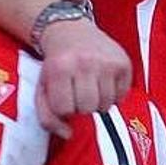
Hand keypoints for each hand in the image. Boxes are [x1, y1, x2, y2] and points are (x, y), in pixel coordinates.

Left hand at [35, 18, 130, 137]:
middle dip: (82, 106)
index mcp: (59, 68)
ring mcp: (106, 62)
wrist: (70, 30)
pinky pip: (122, 96)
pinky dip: (113, 94)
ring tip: (90, 86)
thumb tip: (67, 134)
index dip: (64, 108)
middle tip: (77, 92)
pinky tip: (103, 81)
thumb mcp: (42, 86)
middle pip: (88, 108)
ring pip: (106, 105)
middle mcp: (84, 62)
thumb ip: (47, 116)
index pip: (65, 109)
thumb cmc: (56, 62)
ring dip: (98, 101)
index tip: (63, 97)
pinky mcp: (123, 62)